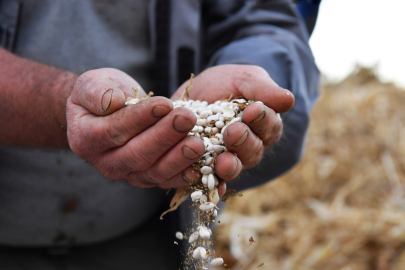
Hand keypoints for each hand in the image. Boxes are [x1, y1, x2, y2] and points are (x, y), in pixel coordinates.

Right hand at [66, 68, 204, 188]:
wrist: (108, 113)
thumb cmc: (101, 95)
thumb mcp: (91, 84)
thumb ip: (97, 92)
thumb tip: (114, 101)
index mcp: (86, 139)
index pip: (113, 130)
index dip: (139, 118)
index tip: (164, 104)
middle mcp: (106, 163)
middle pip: (137, 154)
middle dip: (165, 136)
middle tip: (188, 119)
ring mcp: (129, 174)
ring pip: (155, 171)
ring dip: (179, 158)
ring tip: (198, 143)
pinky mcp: (148, 178)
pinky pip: (167, 179)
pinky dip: (185, 175)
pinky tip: (202, 166)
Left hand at [172, 64, 294, 184]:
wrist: (195, 92)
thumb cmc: (226, 83)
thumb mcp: (244, 79)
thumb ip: (263, 89)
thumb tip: (288, 100)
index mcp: (263, 125)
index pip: (269, 127)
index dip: (263, 120)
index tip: (253, 109)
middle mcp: (248, 146)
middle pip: (253, 151)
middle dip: (244, 142)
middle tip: (234, 131)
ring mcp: (228, 158)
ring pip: (235, 167)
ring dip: (231, 166)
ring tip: (223, 161)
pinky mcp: (206, 166)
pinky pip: (212, 180)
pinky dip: (214, 185)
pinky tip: (213, 189)